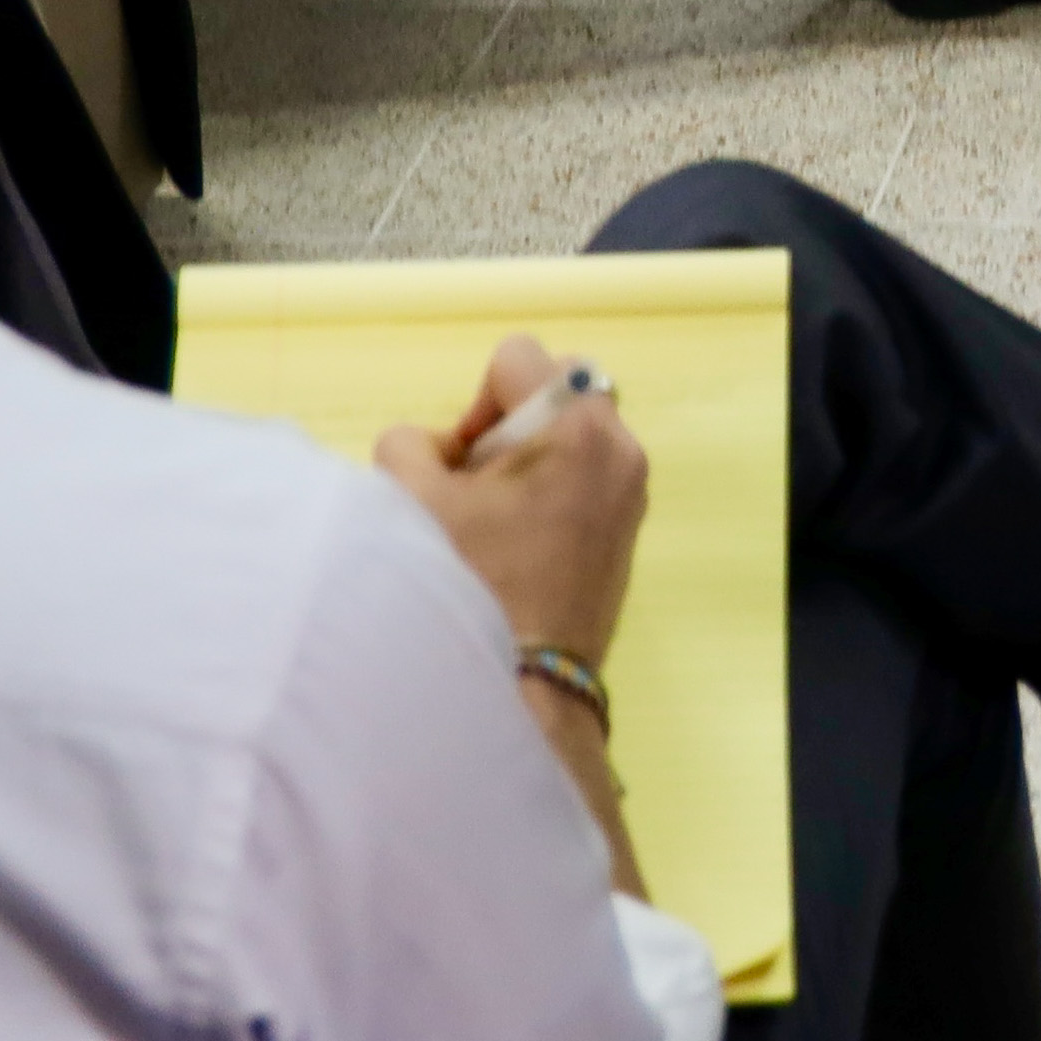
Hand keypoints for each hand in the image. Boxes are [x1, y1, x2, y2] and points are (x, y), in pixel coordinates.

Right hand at [374, 334, 651, 670]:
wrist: (525, 682)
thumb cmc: (468, 584)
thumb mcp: (409, 500)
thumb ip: (411, 445)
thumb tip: (446, 450)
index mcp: (577, 426)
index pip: (518, 359)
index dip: (476, 404)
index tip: (464, 464)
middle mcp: (619, 447)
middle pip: (555, 391)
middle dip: (509, 426)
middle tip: (477, 488)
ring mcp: (632, 488)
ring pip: (572, 434)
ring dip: (529, 459)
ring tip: (496, 522)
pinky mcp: (629, 525)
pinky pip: (587, 474)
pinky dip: (551, 489)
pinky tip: (519, 545)